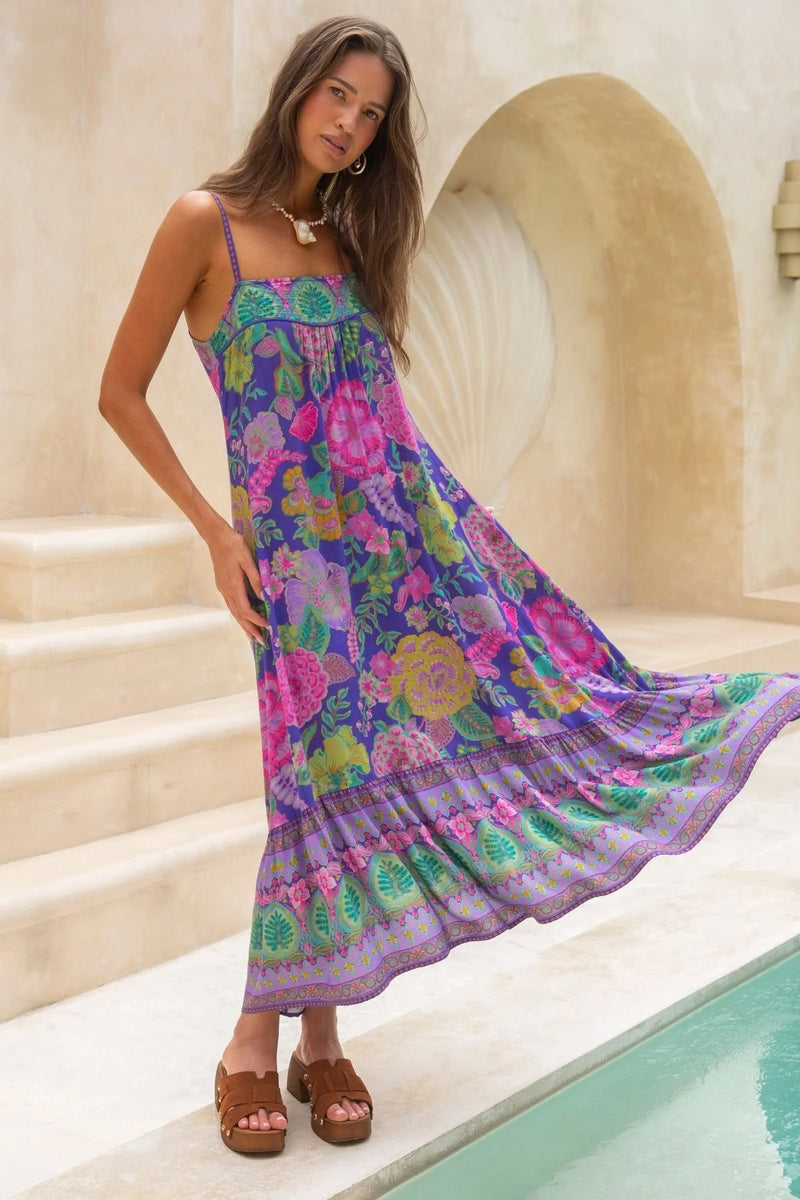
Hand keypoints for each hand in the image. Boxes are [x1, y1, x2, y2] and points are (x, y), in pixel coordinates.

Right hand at [206, 524, 268, 644]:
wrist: (215, 536)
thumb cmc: (233, 544)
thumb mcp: (247, 560)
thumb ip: (256, 579)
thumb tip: (263, 597)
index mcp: (233, 586)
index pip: (246, 610)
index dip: (257, 621)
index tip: (268, 627)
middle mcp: (226, 590)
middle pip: (239, 616)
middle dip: (249, 629)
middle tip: (260, 642)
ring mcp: (223, 588)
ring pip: (234, 611)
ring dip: (243, 625)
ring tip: (251, 636)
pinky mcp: (222, 584)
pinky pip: (231, 604)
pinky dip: (238, 614)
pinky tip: (243, 617)